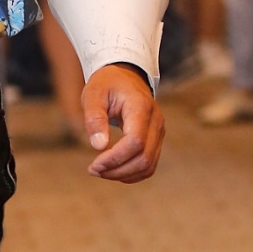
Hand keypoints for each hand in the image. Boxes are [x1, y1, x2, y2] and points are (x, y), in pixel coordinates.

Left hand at [81, 65, 164, 183]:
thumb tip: (98, 147)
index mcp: (140, 107)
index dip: (115, 158)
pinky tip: (113, 171)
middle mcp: (155, 121)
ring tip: (100, 171)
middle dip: (117, 170)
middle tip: (93, 170)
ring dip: (123, 175)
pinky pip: (149, 165)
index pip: (135, 141)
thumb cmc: (106, 85)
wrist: (124, 76)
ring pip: (148, 165)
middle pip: (144, 158)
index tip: (94, 164)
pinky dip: (132, 173)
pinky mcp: (156, 140)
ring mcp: (159, 132)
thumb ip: (94, 119)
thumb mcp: (93, 95)